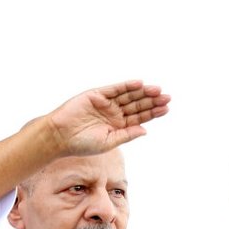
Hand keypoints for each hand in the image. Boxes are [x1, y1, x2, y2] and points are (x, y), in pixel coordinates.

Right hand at [46, 80, 171, 156]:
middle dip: (152, 100)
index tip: (167, 108)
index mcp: (118, 125)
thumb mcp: (109, 142)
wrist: (60, 137)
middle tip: (167, 97)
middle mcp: (114, 112)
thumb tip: (146, 130)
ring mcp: (106, 103)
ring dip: (142, 92)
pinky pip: (114, 89)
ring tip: (157, 90)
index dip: (153, 112)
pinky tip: (139, 84)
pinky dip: (126, 86)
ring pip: (128, 96)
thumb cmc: (82, 144)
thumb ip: (126, 135)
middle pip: (137, 104)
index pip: (140, 117)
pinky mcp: (96, 94)